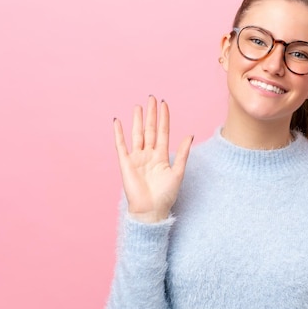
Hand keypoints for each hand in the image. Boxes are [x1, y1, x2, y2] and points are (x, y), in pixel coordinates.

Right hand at [114, 96, 192, 222]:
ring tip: (138, 106)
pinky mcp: (125, 163)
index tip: (164, 103)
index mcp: (161, 156)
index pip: (162, 132)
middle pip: (149, 130)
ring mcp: (136, 158)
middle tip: (152, 98)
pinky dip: (118, 133)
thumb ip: (182, 154)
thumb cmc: (165, 195)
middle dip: (151, 114)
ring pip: (137, 134)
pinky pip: (121, 145)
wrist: (151, 210)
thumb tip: (190, 135)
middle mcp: (149, 155)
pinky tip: (117, 121)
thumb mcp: (177, 173)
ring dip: (137, 120)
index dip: (163, 118)